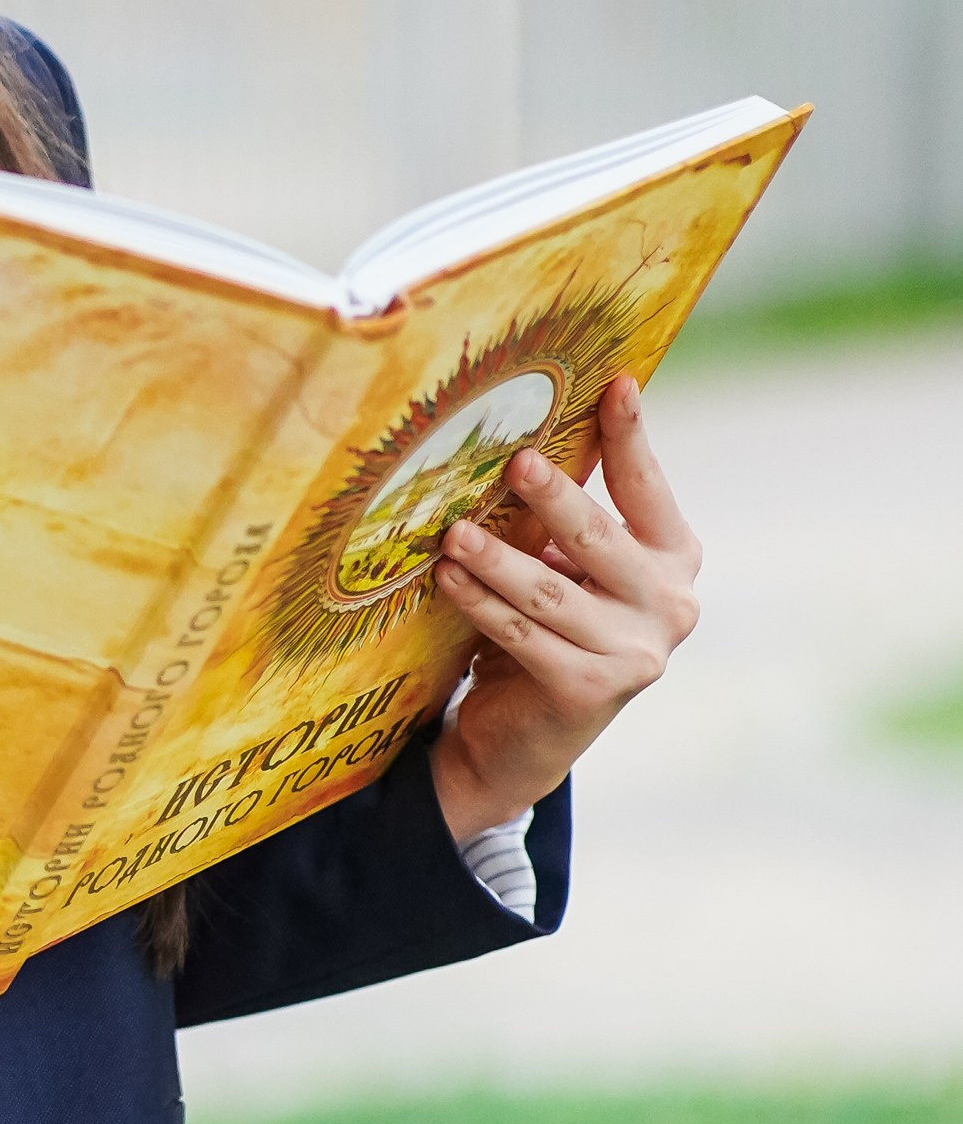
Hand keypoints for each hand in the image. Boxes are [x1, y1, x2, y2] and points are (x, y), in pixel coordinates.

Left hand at [429, 376, 699, 849]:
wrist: (526, 738)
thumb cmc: (549, 629)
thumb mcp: (571, 568)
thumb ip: (568, 518)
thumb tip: (528, 436)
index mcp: (675, 558)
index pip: (647, 488)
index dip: (631, 438)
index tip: (616, 385)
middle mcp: (670, 604)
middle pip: (599, 538)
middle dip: (555, 498)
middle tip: (515, 463)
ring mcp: (636, 653)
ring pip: (551, 592)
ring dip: (496, 558)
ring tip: (453, 532)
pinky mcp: (589, 689)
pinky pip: (522, 634)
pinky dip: (481, 604)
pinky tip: (447, 579)